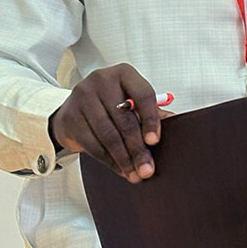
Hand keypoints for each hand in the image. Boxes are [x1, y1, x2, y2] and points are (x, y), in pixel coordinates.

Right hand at [48, 63, 169, 182]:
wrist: (73, 110)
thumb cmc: (110, 104)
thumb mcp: (131, 101)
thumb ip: (151, 111)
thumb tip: (176, 124)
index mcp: (124, 73)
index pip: (143, 95)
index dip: (151, 120)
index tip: (154, 141)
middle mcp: (102, 80)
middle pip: (125, 119)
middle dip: (138, 149)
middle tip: (147, 169)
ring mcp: (83, 96)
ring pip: (108, 135)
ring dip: (124, 159)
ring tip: (135, 174)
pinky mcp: (70, 116)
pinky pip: (93, 144)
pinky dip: (109, 161)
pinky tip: (120, 169)